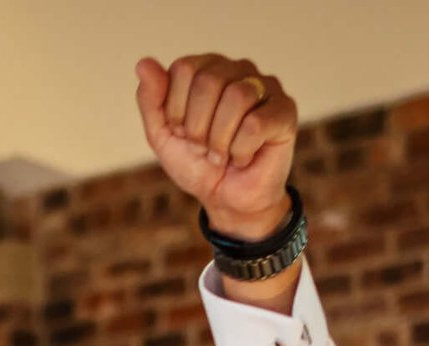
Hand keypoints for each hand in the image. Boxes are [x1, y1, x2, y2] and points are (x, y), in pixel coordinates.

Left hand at [135, 55, 298, 241]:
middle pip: (209, 81)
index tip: (182, 132)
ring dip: (219, 139)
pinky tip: (243, 158)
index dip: (176, 109)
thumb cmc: (197, 163)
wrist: (226, 200)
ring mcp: (266, 87)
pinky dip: (240, 150)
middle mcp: (238, 69)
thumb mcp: (163, 135)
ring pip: (237, 97)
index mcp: (207, 68)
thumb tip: (143, 63)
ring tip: (221, 155)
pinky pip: (256, 123)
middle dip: (198, 127)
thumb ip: (151, 100)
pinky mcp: (285, 111)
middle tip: (203, 148)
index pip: (184, 68)